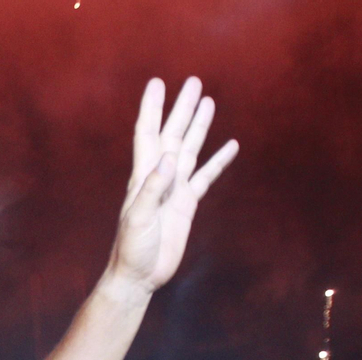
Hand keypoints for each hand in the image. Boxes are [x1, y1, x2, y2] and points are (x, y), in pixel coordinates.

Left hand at [105, 78, 238, 296]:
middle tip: (193, 82)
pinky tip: (230, 146)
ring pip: (190, 150)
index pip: (147, 134)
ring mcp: (174, 189)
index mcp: (143, 176)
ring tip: (208, 102)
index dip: (152, 108)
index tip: (157, 83)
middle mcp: (159, 177)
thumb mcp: (138, 218)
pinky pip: (205, 177)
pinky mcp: (186, 205)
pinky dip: (217, 161)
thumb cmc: (131, 249)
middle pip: (172, 134)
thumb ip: (153, 188)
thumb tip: (170, 158)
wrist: (140, 276)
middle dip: (181, 108)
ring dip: (198, 126)